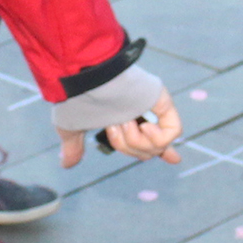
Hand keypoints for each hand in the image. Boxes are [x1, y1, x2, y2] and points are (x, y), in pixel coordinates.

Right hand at [59, 91, 183, 167]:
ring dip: (135, 141)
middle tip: (115, 127)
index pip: (151, 141)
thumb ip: (74, 146)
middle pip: (148, 152)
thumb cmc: (77, 97)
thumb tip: (66, 164)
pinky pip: (173, 131)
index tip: (176, 159)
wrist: (85, 78)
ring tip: (124, 121)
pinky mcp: (162, 102)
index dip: (163, 151)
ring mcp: (152, 109)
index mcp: (124, 120)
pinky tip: (142, 125)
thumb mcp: (72, 127)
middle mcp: (141, 114)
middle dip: (130, 148)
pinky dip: (157, 136)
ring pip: (157, 146)